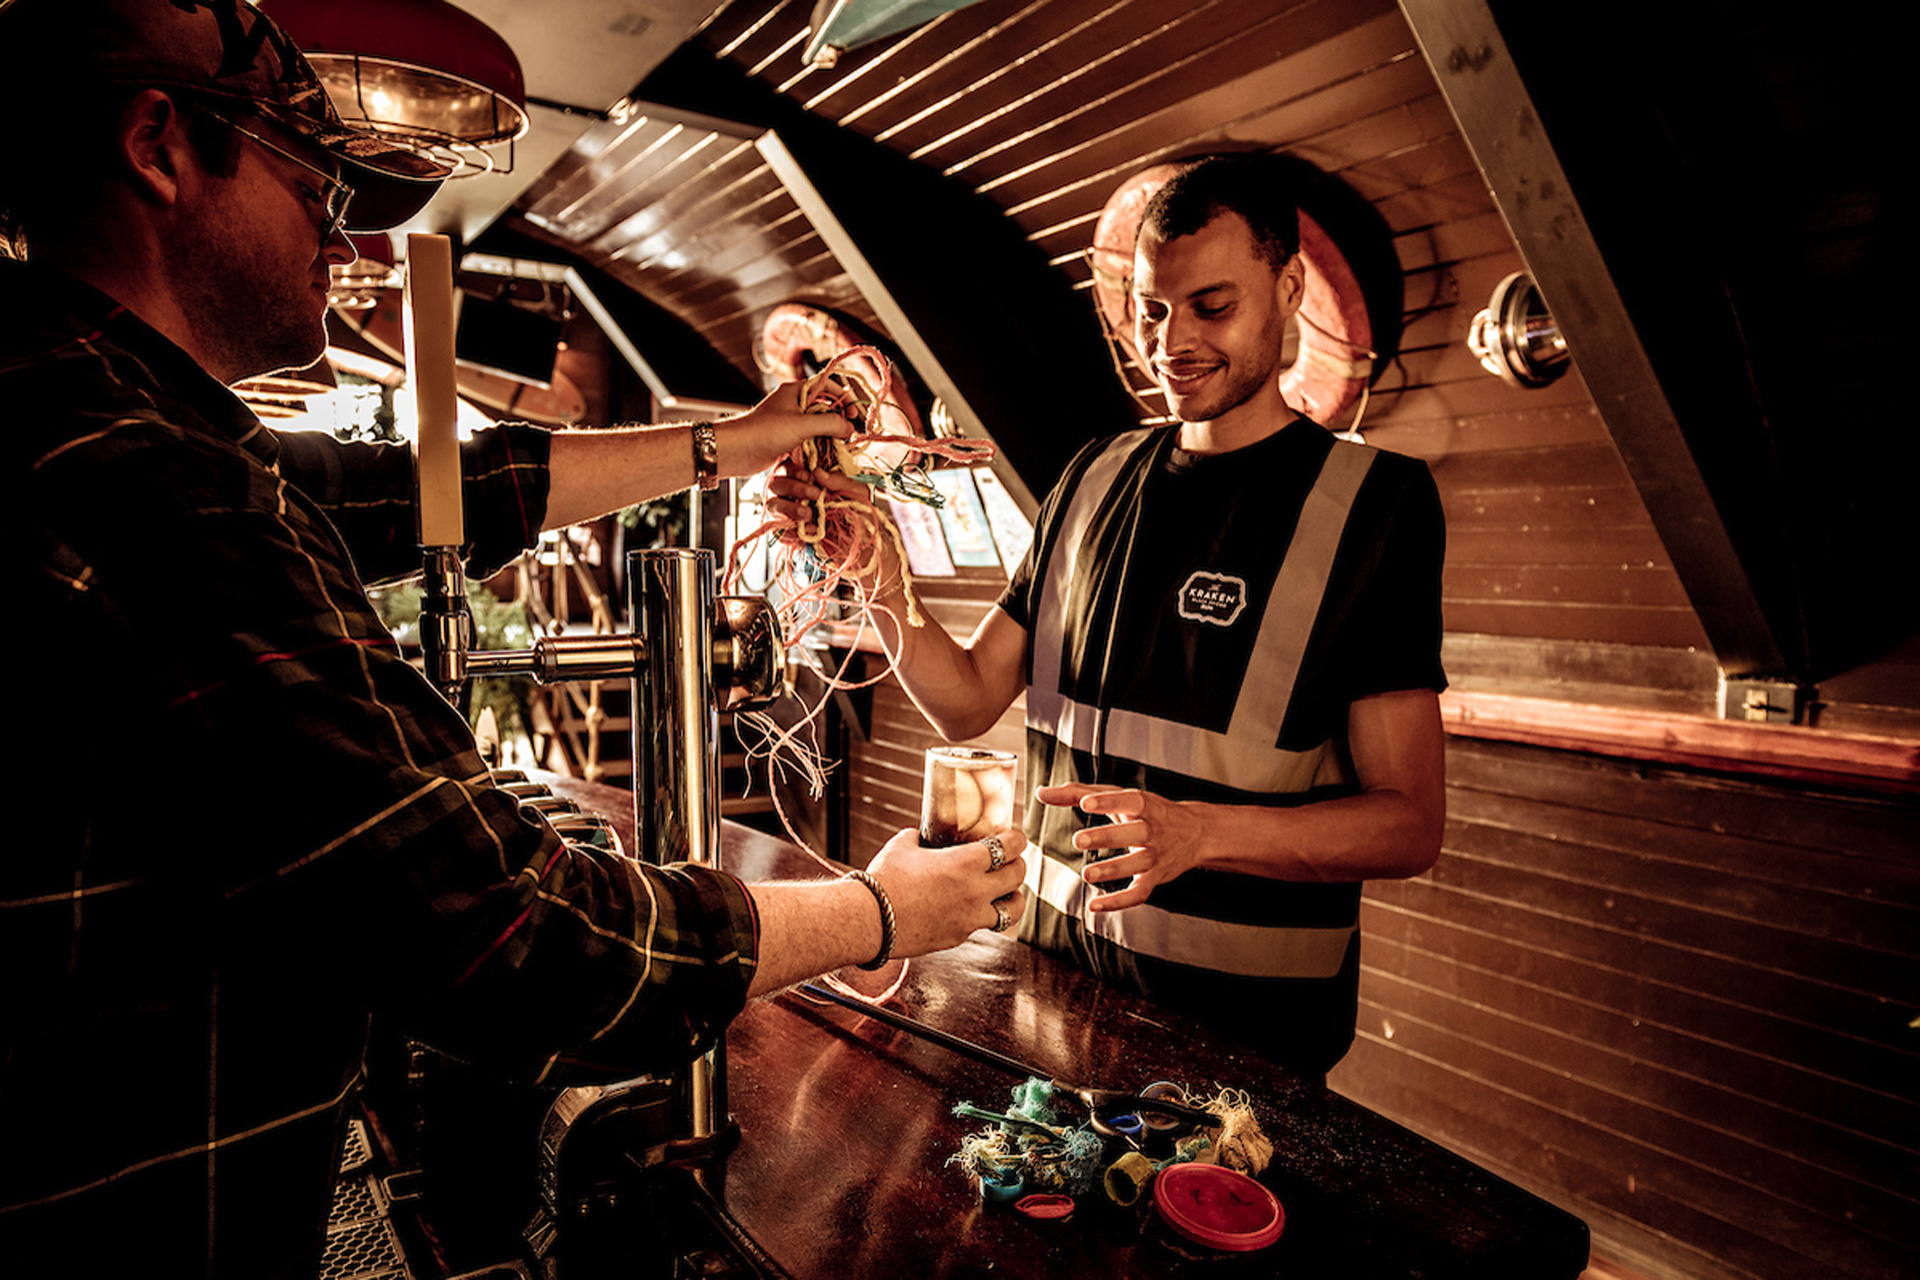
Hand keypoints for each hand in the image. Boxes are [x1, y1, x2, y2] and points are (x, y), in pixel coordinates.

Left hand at [714, 381, 854, 479]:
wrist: (735, 451)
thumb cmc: (764, 432)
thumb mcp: (801, 425)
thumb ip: (829, 423)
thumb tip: (849, 428)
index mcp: (796, 391)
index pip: (827, 386)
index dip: (843, 397)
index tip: (854, 414)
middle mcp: (794, 405)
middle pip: (825, 409)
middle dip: (838, 422)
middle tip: (848, 436)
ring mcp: (790, 423)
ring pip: (818, 428)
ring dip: (828, 438)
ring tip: (838, 449)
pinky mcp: (786, 441)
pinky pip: (808, 442)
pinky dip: (817, 449)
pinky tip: (823, 459)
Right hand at [763, 462, 897, 593]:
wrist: (867, 544)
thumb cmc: (862, 513)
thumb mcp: (856, 492)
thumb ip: (838, 480)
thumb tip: (817, 471)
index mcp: (810, 481)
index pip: (788, 469)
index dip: (793, 470)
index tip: (808, 476)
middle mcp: (797, 496)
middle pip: (776, 485)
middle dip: (792, 487)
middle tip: (813, 494)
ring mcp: (793, 516)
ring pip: (774, 506)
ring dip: (788, 508)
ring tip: (809, 514)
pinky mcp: (794, 536)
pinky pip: (780, 532)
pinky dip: (791, 531)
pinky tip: (811, 531)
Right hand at [867, 826, 1027, 956]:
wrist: (869, 920)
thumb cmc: (884, 879)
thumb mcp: (903, 846)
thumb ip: (920, 838)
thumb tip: (922, 835)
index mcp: (966, 863)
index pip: (1011, 847)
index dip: (1017, 839)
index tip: (1015, 837)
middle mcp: (976, 892)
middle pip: (1018, 876)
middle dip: (1017, 864)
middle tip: (1010, 861)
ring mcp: (970, 919)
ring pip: (1013, 909)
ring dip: (1013, 897)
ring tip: (1005, 892)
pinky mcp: (958, 938)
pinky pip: (982, 925)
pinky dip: (981, 916)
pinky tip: (968, 908)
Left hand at [1036, 783, 1206, 911]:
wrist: (1195, 833)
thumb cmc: (1149, 811)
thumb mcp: (1119, 796)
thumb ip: (1078, 792)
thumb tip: (1042, 792)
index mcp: (1145, 805)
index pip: (1130, 801)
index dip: (1108, 801)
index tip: (1086, 802)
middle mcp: (1154, 830)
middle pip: (1134, 833)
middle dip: (1107, 837)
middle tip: (1078, 840)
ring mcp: (1156, 856)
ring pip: (1137, 865)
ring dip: (1112, 871)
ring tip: (1086, 874)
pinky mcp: (1156, 879)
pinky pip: (1139, 893)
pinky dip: (1119, 902)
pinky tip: (1095, 906)